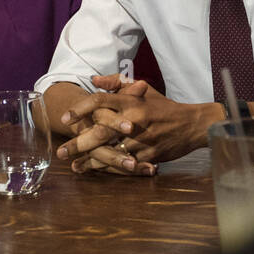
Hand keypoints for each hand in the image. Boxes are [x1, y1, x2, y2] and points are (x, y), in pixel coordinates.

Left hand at [58, 79, 214, 170]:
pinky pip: (126, 164)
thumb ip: (117, 82)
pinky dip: (110, 170)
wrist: (191, 124)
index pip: (100, 101)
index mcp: (131, 101)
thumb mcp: (144, 89)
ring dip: (90, 162)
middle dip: (78, 143)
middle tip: (61, 152)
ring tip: (75, 167)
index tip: (64, 119)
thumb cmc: (164, 106)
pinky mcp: (149, 155)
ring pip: (110, 152)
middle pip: (100, 131)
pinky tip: (97, 172)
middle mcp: (134, 119)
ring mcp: (142, 139)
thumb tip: (94, 80)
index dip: (80, 109)